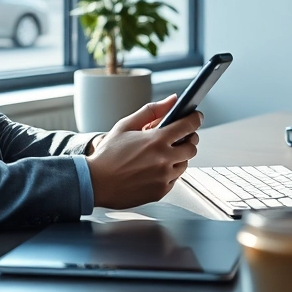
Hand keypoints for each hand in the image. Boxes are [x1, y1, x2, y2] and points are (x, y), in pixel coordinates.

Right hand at [86, 94, 201, 208]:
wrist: (95, 183)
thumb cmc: (108, 154)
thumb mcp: (126, 125)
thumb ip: (152, 110)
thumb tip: (172, 100)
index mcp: (156, 140)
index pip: (189, 126)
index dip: (195, 119)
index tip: (196, 117)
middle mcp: (164, 160)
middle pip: (192, 147)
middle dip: (188, 140)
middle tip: (178, 138)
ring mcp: (164, 177)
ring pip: (184, 164)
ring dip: (177, 157)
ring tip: (159, 155)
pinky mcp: (161, 191)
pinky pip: (174, 179)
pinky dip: (168, 173)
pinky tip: (153, 170)